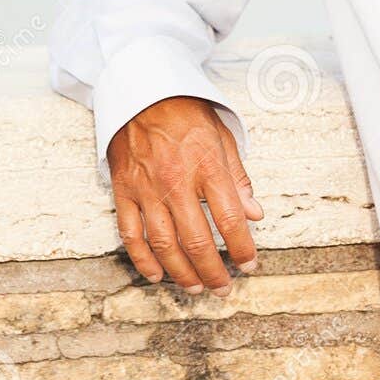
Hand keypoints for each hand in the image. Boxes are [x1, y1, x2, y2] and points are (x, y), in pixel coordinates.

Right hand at [106, 95, 262, 294]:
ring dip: (181, 272)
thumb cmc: (187, 114)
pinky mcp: (124, 190)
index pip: (230, 219)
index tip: (249, 264)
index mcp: (207, 166)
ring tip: (196, 288)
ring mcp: (147, 188)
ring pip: (164, 244)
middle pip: (198, 240)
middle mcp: (177, 181)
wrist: (142, 91)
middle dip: (213, 271)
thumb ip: (238, 179)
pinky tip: (156, 274)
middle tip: (223, 288)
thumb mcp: (223, 138)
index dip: (242, 248)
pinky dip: (143, 259)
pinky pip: (131, 233)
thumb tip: (256, 214)